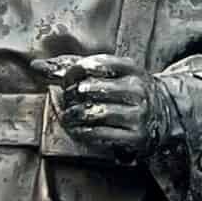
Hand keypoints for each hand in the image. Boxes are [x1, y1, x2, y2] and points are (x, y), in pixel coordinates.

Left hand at [37, 53, 161, 159]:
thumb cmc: (128, 91)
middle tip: (67, 99)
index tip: (67, 80)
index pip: (93, 65)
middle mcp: (137, 89)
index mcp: (131, 69)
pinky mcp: (135, 136)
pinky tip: (77, 129)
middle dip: (71, 95)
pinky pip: (99, 133)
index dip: (72, 72)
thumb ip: (75, 66)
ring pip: (92, 113)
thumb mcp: (111, 73)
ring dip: (73, 116)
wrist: (165, 114)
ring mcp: (138, 113)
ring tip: (69, 116)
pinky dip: (81, 132)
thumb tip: (36, 66)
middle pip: (89, 89)